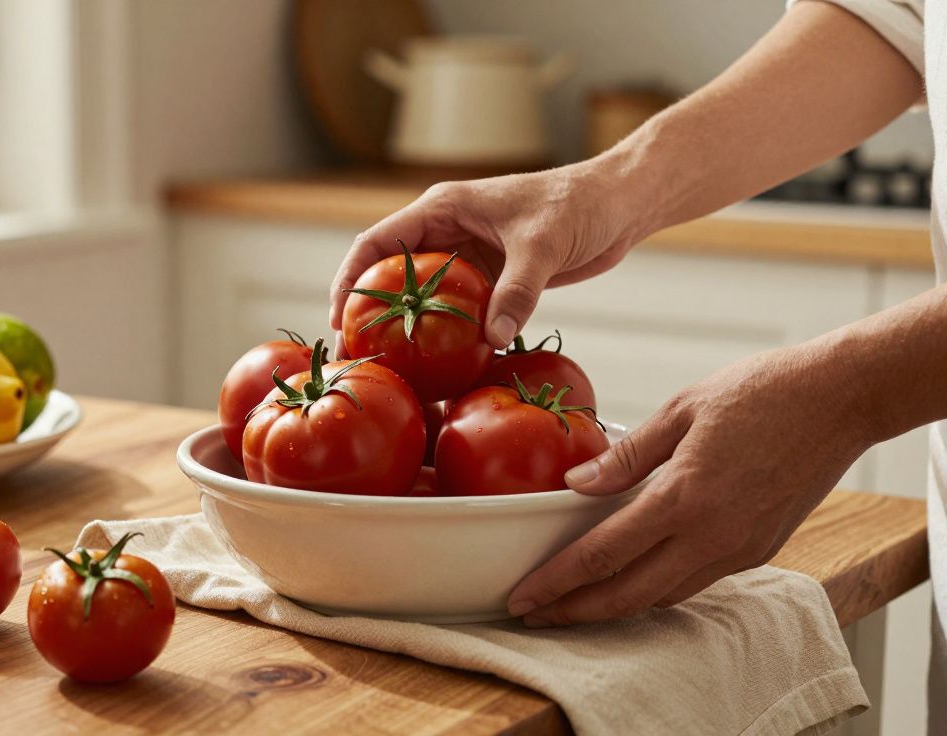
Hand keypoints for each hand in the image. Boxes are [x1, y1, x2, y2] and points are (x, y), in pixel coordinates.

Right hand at [328, 162, 652, 347]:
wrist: (619, 204)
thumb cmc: (579, 204)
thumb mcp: (543, 245)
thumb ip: (517, 290)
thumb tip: (491, 337)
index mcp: (443, 208)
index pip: (377, 243)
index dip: (350, 280)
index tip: (338, 319)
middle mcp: (446, 231)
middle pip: (390, 274)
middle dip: (369, 314)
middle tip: (355, 356)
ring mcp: (467, 257)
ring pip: (422, 296)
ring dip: (407, 329)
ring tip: (390, 368)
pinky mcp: (491, 278)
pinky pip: (457, 311)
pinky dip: (447, 335)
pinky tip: (444, 366)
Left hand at [505, 345, 869, 625]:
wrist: (842, 399)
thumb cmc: (762, 391)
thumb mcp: (681, 409)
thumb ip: (626, 456)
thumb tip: (575, 485)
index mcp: (684, 497)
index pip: (604, 554)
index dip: (558, 581)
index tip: (523, 596)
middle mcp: (713, 535)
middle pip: (629, 594)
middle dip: (575, 611)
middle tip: (533, 614)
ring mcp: (741, 549)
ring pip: (664, 596)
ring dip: (615, 606)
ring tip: (574, 602)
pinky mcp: (761, 550)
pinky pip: (696, 583)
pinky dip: (657, 589)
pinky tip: (633, 577)